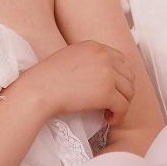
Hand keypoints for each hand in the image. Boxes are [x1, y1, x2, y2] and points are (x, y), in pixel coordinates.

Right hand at [13, 40, 134, 125]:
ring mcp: (107, 73)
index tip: (112, 90)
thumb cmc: (46, 80)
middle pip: (129, 76)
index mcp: (94, 46)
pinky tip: (109, 119)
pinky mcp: (106, 92)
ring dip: (122, 105)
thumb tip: (100, 77)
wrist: (37, 90)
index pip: (121, 60)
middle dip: (123, 92)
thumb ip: (87, 61)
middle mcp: (104, 56)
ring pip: (129, 92)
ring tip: (110, 113)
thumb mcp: (68, 58)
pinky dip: (119, 116)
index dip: (120, 78)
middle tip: (112, 104)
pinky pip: (123, 106)